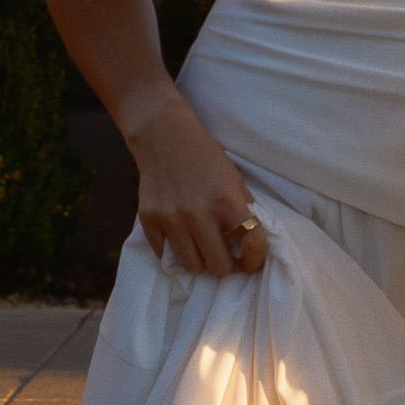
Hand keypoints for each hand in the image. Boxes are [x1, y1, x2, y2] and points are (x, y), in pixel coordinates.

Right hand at [129, 97, 269, 279]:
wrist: (164, 137)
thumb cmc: (206, 157)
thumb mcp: (235, 179)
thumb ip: (244, 210)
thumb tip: (253, 243)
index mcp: (226, 202)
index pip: (251, 244)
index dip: (256, 260)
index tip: (252, 262)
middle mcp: (198, 215)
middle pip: (218, 266)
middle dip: (226, 265)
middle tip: (226, 257)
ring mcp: (171, 219)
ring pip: (191, 266)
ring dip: (201, 262)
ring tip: (203, 251)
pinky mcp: (149, 220)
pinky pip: (164, 254)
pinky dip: (175, 252)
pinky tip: (181, 239)